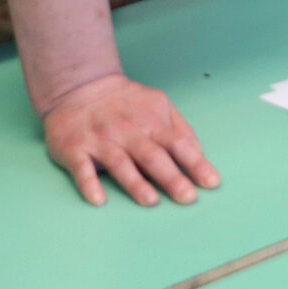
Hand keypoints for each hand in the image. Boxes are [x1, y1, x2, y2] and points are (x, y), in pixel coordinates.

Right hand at [41, 73, 219, 208]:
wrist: (81, 86)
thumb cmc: (126, 102)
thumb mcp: (158, 105)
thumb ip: (179, 128)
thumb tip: (199, 153)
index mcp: (152, 122)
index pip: (178, 143)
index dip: (196, 163)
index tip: (212, 183)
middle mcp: (128, 132)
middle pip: (153, 156)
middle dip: (172, 178)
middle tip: (188, 198)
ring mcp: (101, 141)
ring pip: (120, 163)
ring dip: (135, 183)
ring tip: (151, 201)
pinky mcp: (75, 149)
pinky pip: (82, 169)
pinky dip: (90, 184)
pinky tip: (99, 200)